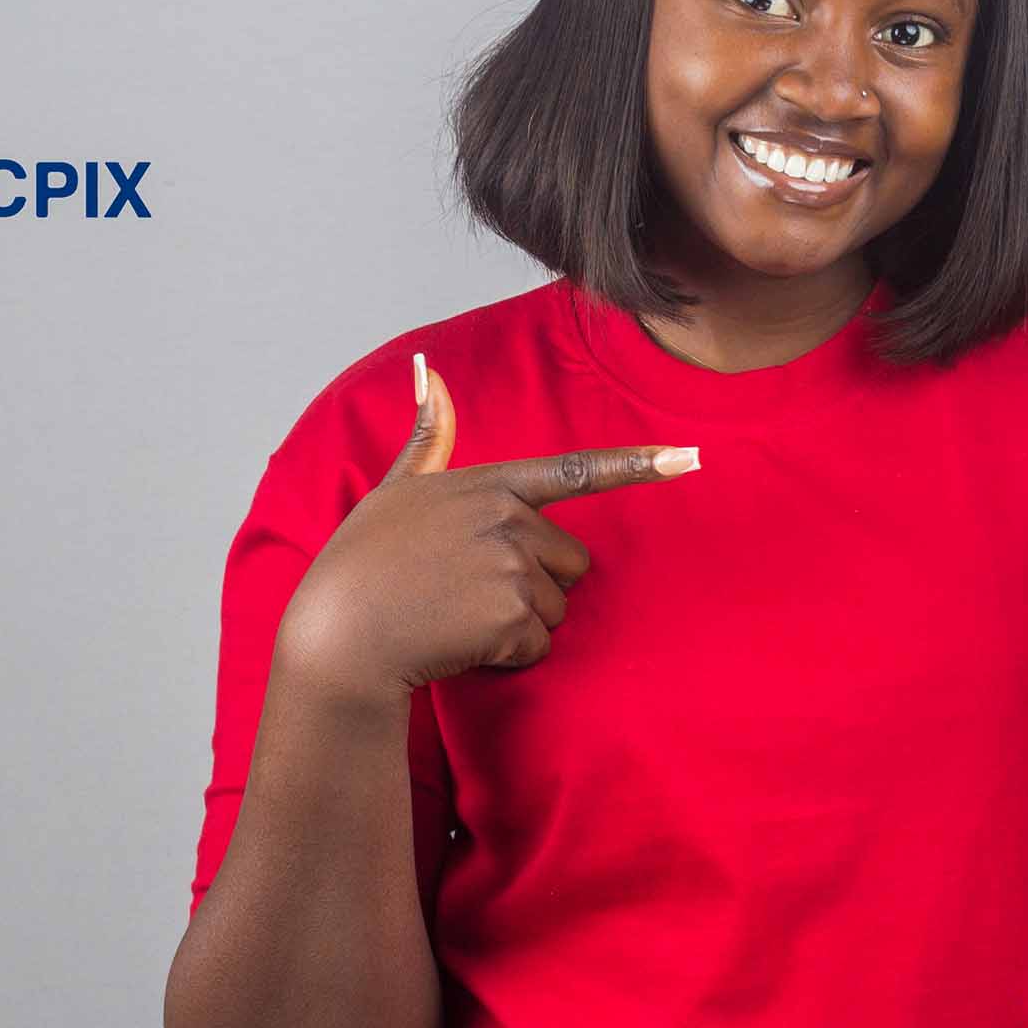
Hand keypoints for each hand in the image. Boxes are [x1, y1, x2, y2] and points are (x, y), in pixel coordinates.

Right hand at [274, 358, 703, 701]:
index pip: (574, 471)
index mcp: (487, 483)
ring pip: (555, 606)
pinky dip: (507, 655)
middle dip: (530, 586)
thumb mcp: (395, 490)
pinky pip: (537, 643)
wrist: (337, 638)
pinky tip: (459, 643)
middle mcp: (507, 516)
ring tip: (455, 617)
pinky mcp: (510, 614)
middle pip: (569, 562)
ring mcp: (510, 564)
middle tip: (464, 593)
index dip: (638, 466)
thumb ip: (430, 438)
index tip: (689, 459)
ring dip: (516, 623)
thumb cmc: (361, 566)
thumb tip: (431, 372)